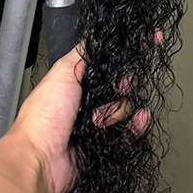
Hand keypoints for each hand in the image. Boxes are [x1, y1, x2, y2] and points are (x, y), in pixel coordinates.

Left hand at [6, 43, 151, 192]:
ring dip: (119, 109)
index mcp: (73, 80)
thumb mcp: (62, 72)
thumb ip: (82, 54)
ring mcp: (96, 122)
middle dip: (122, 83)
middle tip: (117, 86)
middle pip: (119, 84)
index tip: (150, 39)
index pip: (104, 62)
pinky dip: (137, 126)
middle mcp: (85, 100)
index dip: (126, 52)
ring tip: (99, 118)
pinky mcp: (106, 143)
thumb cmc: (43, 116)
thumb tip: (95, 34)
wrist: (42, 158)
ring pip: (125, 107)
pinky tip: (139, 121)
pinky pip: (130, 132)